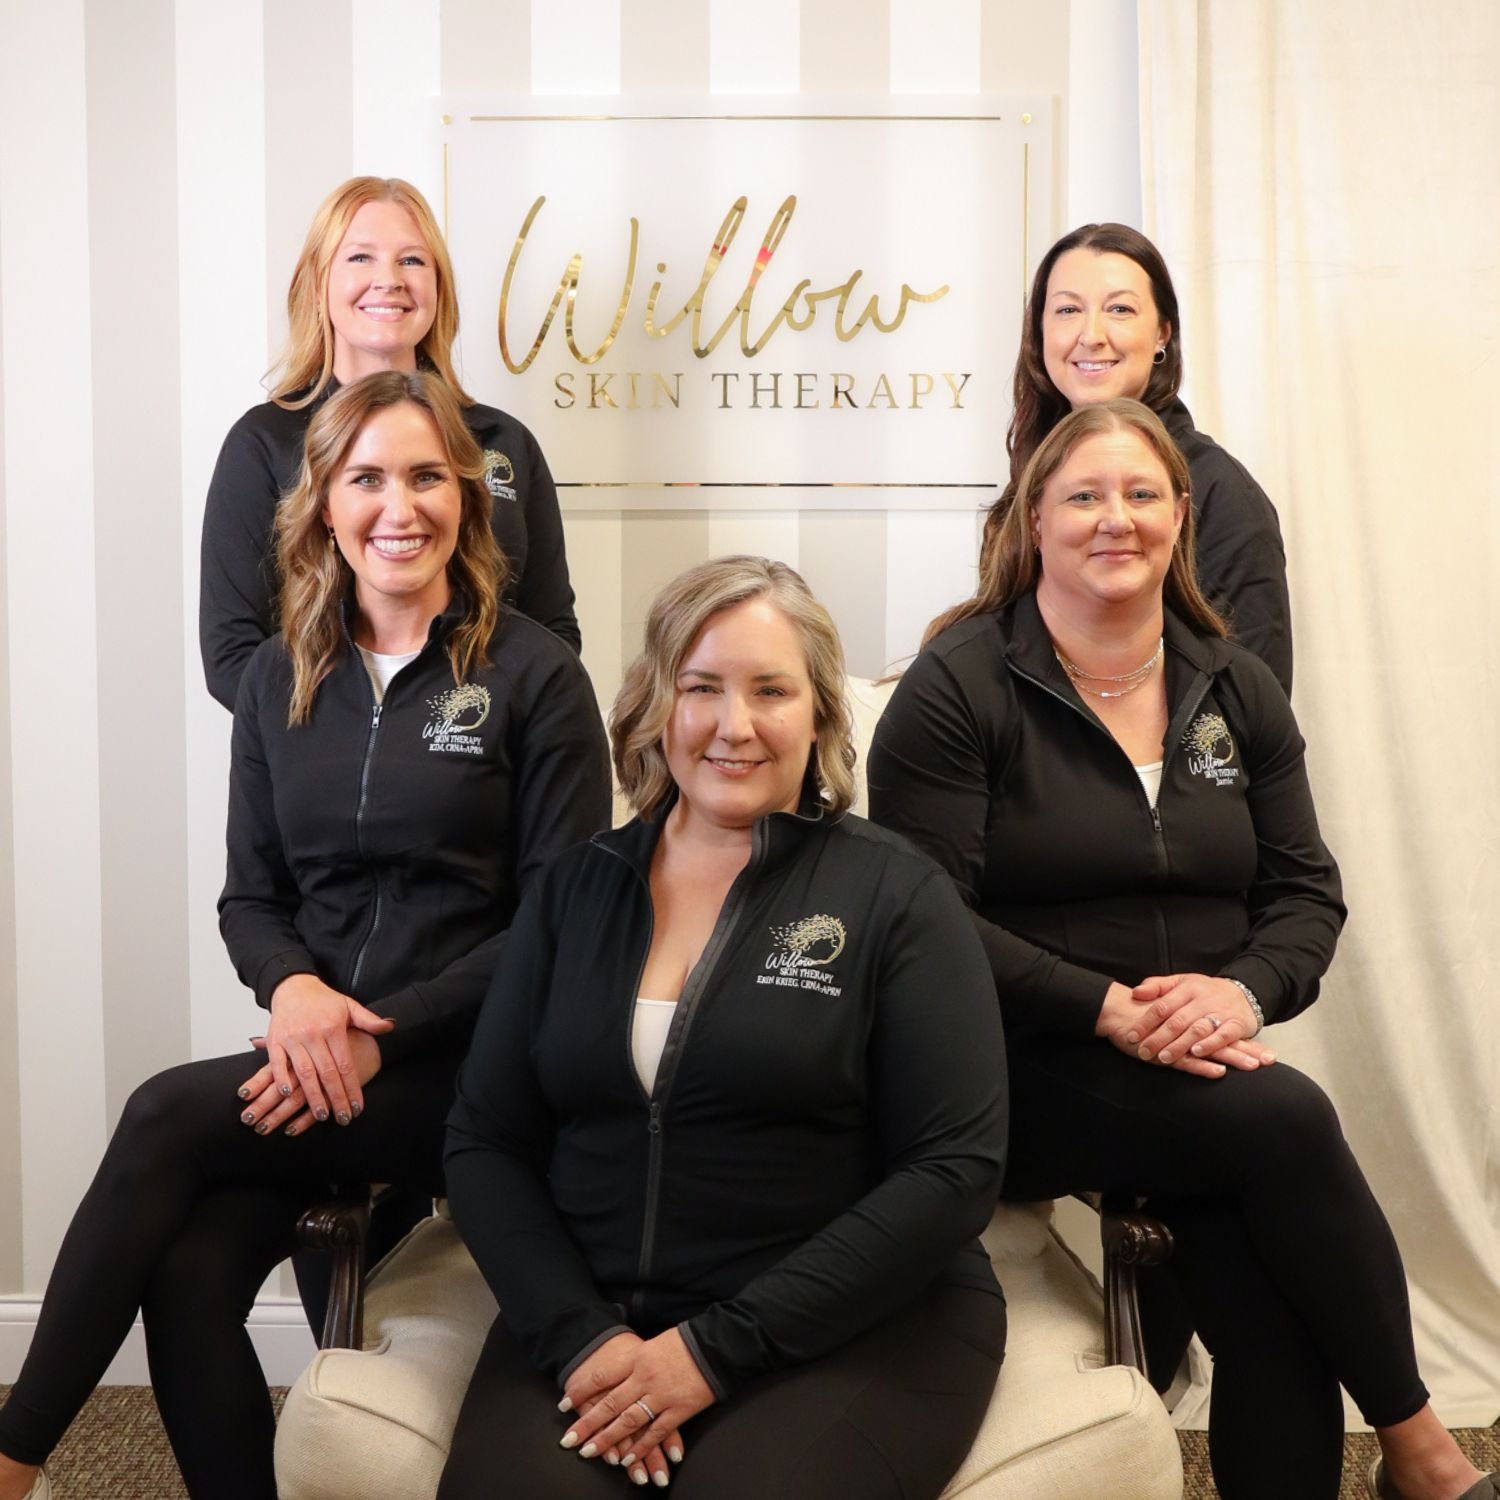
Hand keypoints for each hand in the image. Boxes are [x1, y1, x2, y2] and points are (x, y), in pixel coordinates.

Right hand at [236, 976, 392, 1130]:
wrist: (294, 986)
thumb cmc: (323, 1000)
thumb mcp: (349, 1006)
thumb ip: (369, 1020)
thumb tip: (390, 1027)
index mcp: (333, 1028)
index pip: (345, 1065)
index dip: (352, 1088)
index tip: (358, 1108)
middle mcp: (313, 1034)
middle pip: (327, 1073)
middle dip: (336, 1098)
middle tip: (343, 1118)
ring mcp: (293, 1038)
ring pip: (304, 1072)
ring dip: (312, 1096)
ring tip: (322, 1115)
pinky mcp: (275, 1040)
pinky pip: (277, 1063)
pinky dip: (282, 1079)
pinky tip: (289, 1094)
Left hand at [559, 1329, 711, 1484]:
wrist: (716, 1344)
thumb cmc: (685, 1341)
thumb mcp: (654, 1344)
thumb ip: (635, 1362)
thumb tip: (616, 1375)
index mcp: (637, 1357)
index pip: (602, 1377)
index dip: (582, 1391)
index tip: (564, 1404)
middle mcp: (644, 1377)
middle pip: (610, 1404)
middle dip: (587, 1424)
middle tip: (569, 1440)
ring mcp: (662, 1395)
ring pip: (628, 1422)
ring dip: (607, 1439)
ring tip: (590, 1452)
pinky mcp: (679, 1410)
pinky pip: (655, 1432)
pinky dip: (641, 1447)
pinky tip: (628, 1459)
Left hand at [1128, 974, 1273, 1069]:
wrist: (1245, 991)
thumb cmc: (1206, 990)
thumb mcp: (1182, 982)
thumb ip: (1157, 986)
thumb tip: (1135, 993)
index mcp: (1187, 988)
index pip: (1162, 1006)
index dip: (1145, 1022)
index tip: (1132, 1036)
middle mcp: (1203, 999)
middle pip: (1177, 1020)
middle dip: (1158, 1038)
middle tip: (1144, 1052)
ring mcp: (1220, 1012)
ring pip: (1197, 1029)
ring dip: (1180, 1045)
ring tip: (1164, 1058)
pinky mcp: (1237, 1024)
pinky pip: (1223, 1035)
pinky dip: (1210, 1044)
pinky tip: (1197, 1053)